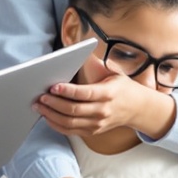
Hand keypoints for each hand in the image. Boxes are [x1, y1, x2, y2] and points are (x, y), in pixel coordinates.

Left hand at [37, 65, 173, 142]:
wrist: (138, 108)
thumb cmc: (122, 87)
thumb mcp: (113, 72)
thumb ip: (94, 63)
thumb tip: (77, 46)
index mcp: (108, 94)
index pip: (84, 94)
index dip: (67, 91)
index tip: (53, 87)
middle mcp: (102, 111)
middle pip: (73, 110)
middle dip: (53, 104)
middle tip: (40, 97)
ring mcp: (97, 124)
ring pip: (69, 123)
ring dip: (51, 115)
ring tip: (39, 106)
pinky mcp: (93, 131)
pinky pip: (71, 131)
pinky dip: (56, 125)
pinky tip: (47, 116)